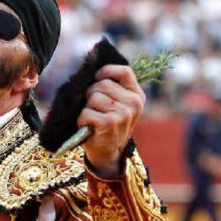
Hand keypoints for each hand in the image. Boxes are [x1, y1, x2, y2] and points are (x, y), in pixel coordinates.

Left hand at [78, 64, 144, 178]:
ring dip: (86, 108)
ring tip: (92, 118)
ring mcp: (123, 113)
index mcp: (138, 96)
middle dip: (91, 93)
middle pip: (103, 83)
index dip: (106, 71)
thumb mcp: (119, 104)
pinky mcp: (109, 123)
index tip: (97, 78)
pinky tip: (88, 126)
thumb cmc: (110, 124)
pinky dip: (82, 119)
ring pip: (93, 97)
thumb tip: (92, 67)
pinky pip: (86, 112)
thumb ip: (114, 87)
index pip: (124, 72)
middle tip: (94, 107)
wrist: (109, 153)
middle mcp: (134, 103)